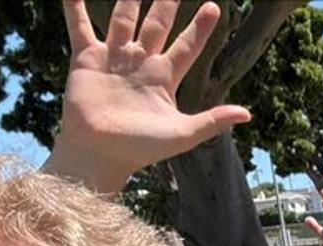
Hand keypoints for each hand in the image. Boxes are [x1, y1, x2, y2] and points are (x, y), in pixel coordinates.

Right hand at [51, 0, 251, 191]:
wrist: (100, 153)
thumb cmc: (141, 149)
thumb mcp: (182, 134)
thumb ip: (212, 121)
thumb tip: (247, 115)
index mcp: (164, 78)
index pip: (187, 46)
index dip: (200, 28)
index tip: (214, 7)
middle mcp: (140, 64)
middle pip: (157, 25)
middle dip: (166, 4)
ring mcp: (114, 59)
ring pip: (123, 19)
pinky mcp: (87, 59)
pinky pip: (80, 26)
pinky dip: (75, 6)